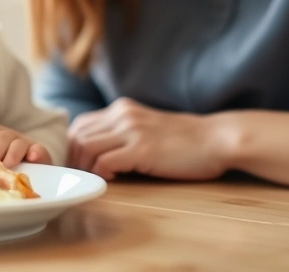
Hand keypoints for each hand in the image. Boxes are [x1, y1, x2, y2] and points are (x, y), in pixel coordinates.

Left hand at [67, 98, 226, 180]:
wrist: (217, 138)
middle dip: (72, 158)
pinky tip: (112, 179)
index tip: (75, 164)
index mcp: (122, 109)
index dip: (71, 145)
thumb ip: (124, 132)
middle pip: (77, 135)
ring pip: (86, 147)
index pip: (80, 123)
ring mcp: (132, 131)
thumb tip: (98, 152)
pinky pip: (106, 161)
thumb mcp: (147, 127)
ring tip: (94, 178)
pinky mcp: (143, 149)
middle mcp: (123, 115)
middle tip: (79, 176)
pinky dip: (101, 173)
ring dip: (84, 166)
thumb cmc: (185, 140)